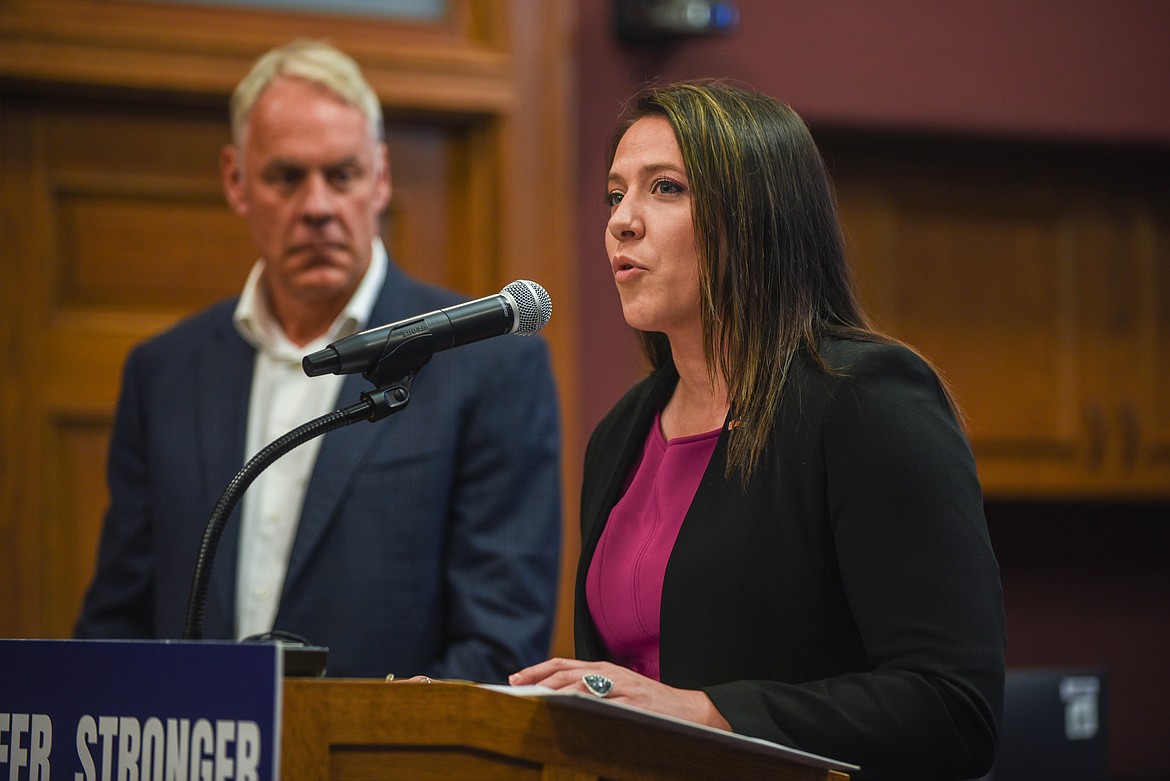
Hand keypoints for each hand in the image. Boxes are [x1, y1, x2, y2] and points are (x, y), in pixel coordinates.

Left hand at [508, 658, 730, 731]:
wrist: (690, 711)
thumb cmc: (650, 704)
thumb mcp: (620, 689)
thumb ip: (594, 689)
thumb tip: (558, 698)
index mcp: (604, 668)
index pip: (562, 665)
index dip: (536, 670)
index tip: (515, 679)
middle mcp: (610, 673)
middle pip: (565, 673)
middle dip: (537, 681)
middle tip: (516, 691)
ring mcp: (621, 688)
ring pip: (579, 686)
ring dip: (553, 693)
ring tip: (534, 701)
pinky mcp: (632, 703)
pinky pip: (602, 703)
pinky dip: (582, 706)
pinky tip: (566, 712)